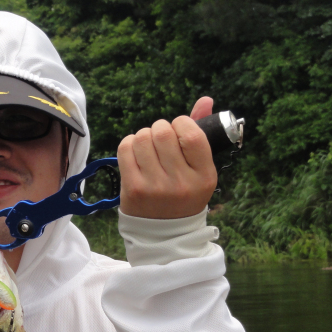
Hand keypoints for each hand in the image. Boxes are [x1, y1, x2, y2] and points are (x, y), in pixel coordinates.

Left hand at [117, 97, 217, 218]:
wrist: (164, 232)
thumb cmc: (184, 193)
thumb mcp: (200, 169)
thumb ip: (201, 132)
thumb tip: (206, 99)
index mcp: (204, 175)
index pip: (192, 134)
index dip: (182, 123)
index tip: (179, 129)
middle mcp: (181, 182)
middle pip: (163, 132)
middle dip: (160, 128)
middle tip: (161, 139)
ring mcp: (155, 186)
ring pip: (142, 137)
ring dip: (144, 135)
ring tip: (148, 147)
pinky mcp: (133, 188)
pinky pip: (125, 149)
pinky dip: (129, 144)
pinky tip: (136, 154)